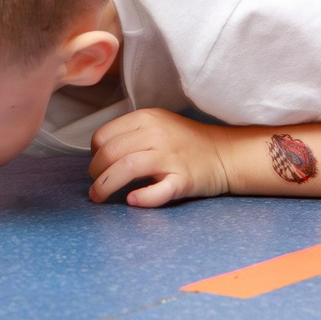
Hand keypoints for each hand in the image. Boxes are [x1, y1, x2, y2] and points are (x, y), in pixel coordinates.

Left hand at [87, 107, 230, 206]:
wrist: (226, 154)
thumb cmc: (186, 142)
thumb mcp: (158, 124)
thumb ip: (131, 133)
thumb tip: (100, 153)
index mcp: (147, 119)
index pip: (104, 135)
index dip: (94, 153)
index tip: (98, 164)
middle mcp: (157, 135)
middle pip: (111, 152)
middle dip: (95, 171)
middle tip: (95, 184)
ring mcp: (171, 157)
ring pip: (126, 168)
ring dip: (105, 185)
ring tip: (98, 196)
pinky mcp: (183, 180)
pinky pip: (158, 191)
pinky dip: (142, 198)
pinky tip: (132, 200)